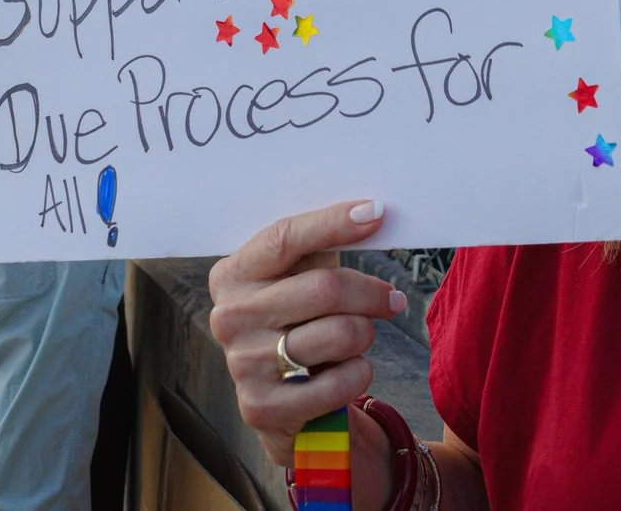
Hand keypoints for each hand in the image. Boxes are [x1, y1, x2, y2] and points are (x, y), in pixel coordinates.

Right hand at [208, 202, 404, 487]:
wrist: (283, 400)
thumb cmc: (298, 322)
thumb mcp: (297, 278)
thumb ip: (321, 246)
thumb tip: (371, 212)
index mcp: (233, 275)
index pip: (285, 238)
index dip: (333, 223)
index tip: (375, 213)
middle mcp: (229, 317)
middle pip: (324, 288)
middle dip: (371, 293)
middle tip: (391, 300)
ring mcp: (242, 364)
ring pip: (340, 334)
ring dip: (364, 335)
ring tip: (358, 338)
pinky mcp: (262, 407)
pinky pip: (340, 382)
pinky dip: (359, 374)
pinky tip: (350, 371)